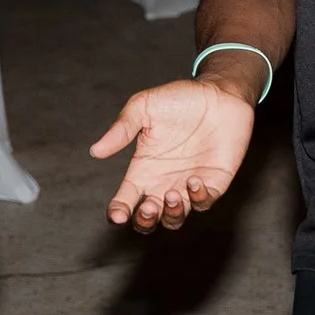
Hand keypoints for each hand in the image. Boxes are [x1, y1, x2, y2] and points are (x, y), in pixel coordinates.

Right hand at [91, 76, 256, 231]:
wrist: (219, 93)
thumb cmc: (180, 98)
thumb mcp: (143, 107)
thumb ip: (121, 128)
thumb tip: (96, 151)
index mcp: (143, 169)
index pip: (125, 200)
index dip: (118, 212)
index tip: (117, 215)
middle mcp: (163, 182)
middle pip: (148, 219)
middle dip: (145, 221)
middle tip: (148, 207)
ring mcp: (188, 185)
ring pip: (174, 218)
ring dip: (171, 214)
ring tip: (171, 195)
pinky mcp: (214, 182)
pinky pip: (204, 202)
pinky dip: (198, 197)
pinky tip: (193, 179)